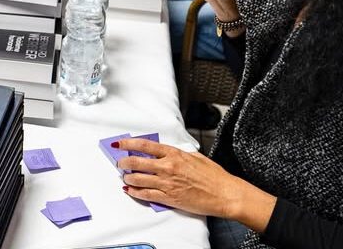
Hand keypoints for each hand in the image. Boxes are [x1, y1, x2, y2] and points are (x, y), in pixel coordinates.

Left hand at [115, 138, 275, 230]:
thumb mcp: (195, 157)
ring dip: (127, 177)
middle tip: (120, 163)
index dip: (128, 144)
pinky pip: (145, 194)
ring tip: (125, 177)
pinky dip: (134, 192)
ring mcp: (167, 183)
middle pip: (136, 162)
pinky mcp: (168, 198)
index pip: (145, 145)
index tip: (119, 144)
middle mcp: (168, 167)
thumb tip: (164, 153)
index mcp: (175, 154)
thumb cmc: (213, 176)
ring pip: (137, 179)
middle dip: (124, 162)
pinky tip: (130, 189)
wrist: (224, 194)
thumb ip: (177, 154)